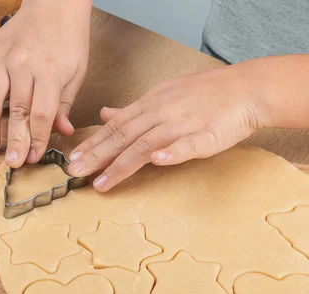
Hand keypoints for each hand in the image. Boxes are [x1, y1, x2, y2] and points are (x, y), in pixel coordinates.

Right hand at [0, 0, 91, 167]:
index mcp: (51, 73)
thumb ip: (66, 104)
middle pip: (17, 109)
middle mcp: (25, 66)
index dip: (37, 139)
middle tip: (10, 162)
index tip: (33, 158)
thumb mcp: (77, 72)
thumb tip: (62, 132)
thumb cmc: (69, 39)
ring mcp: (4, 57)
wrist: (55, 4)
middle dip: (14, 140)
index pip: (42, 114)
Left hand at [68, 65, 261, 191]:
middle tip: (74, 172)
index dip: (92, 143)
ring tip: (102, 182)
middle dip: (96, 155)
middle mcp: (160, 113)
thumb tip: (106, 114)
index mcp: (149, 105)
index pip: (114, 126)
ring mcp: (182, 123)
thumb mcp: (162, 94)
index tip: (72, 158)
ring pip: (146, 143)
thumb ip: (133, 109)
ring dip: (121, 164)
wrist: (245, 89)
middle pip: (123, 136)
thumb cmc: (203, 94)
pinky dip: (171, 152)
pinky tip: (157, 162)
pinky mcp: (206, 135)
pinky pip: (187, 144)